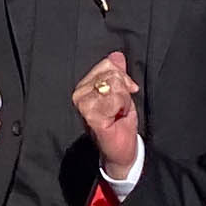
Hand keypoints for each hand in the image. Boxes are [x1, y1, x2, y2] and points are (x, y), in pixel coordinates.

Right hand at [72, 52, 141, 171]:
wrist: (121, 150)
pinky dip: (122, 108)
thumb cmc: (120, 124)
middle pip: (111, 73)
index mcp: (85, 86)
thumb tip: (117, 55)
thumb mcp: (122, 93)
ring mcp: (83, 105)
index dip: (122, 77)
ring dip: (123, 101)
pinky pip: (114, 99)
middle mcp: (79, 93)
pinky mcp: (91, 116)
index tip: (126, 93)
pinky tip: (116, 118)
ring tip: (118, 113)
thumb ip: (118, 74)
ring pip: (114, 85)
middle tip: (121, 106)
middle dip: (124, 90)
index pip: (107, 64)